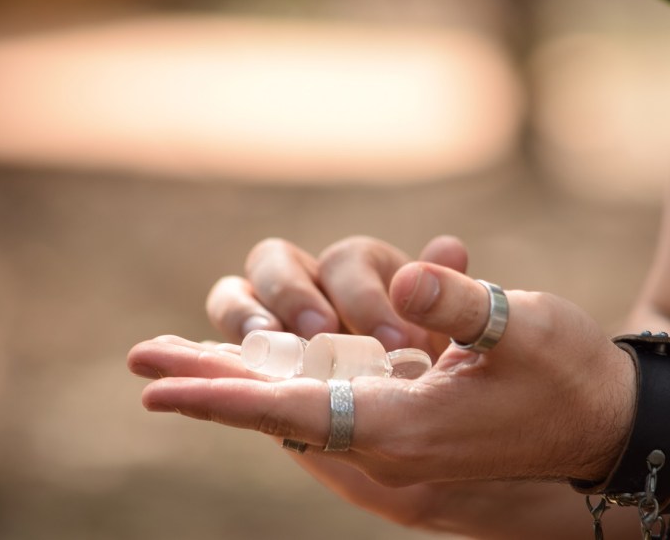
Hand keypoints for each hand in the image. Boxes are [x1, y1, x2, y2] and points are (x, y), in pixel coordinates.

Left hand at [130, 264, 634, 505]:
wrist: (604, 420)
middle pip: (281, 411)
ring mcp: (397, 429)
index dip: (226, 399)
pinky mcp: (408, 413)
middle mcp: (391, 436)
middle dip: (212, 385)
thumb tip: (409, 274)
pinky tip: (257, 359)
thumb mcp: (526, 328)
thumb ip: (464, 302)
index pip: (297, 415)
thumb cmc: (571, 375)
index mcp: (410, 427)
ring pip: (300, 404)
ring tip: (180, 358)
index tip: (159, 390)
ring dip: (242, 379)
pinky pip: (331, 397)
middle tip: (142, 363)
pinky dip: (285, 378)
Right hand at [205, 235, 467, 354]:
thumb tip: (449, 247)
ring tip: (264, 345)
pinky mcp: (254, 370)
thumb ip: (454, 298)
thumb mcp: (465, 336)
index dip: (365, 297)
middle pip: (275, 262)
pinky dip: (208, 358)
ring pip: (236, 298)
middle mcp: (313, 287)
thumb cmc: (448, 372)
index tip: (394, 343)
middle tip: (320, 334)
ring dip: (243, 317)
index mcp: (362, 269)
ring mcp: (277, 326)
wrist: (429, 423)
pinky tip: (204, 373)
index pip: (348, 261)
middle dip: (293, 295)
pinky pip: (219, 355)